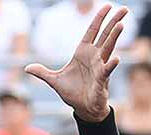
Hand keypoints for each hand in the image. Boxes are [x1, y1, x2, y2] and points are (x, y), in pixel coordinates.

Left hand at [24, 4, 127, 122]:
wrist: (82, 109)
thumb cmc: (72, 93)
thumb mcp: (54, 80)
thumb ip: (42, 72)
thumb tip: (26, 68)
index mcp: (83, 52)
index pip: (93, 31)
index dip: (99, 18)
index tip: (107, 5)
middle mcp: (94, 56)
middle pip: (105, 35)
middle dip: (114, 21)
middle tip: (124, 8)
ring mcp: (99, 66)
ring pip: (109, 48)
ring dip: (114, 36)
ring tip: (121, 24)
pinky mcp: (101, 80)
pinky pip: (107, 70)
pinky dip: (111, 65)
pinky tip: (116, 58)